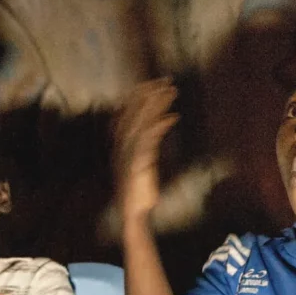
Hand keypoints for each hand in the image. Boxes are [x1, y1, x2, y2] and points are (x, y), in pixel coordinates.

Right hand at [114, 78, 179, 224]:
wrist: (132, 214)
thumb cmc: (138, 193)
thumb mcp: (141, 167)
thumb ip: (145, 150)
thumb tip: (154, 134)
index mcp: (121, 145)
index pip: (128, 114)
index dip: (138, 97)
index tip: (151, 84)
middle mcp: (123, 145)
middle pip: (134, 112)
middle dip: (149, 93)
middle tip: (166, 80)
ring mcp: (129, 153)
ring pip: (142, 120)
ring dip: (157, 104)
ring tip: (171, 90)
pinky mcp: (139, 162)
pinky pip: (149, 139)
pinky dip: (161, 126)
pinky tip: (174, 117)